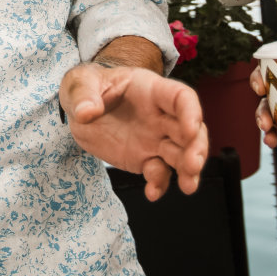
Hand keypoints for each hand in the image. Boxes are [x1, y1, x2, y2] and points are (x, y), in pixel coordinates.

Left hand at [60, 63, 207, 200]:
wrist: (81, 108)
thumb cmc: (88, 87)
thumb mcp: (80, 82)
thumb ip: (84, 95)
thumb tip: (87, 112)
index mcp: (151, 91)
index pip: (180, 97)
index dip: (191, 112)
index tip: (191, 129)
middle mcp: (160, 116)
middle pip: (190, 130)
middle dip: (197, 148)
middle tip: (193, 165)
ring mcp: (155, 139)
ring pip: (181, 154)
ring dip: (188, 170)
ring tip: (188, 186)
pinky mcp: (145, 158)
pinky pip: (159, 172)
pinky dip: (159, 184)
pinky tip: (152, 193)